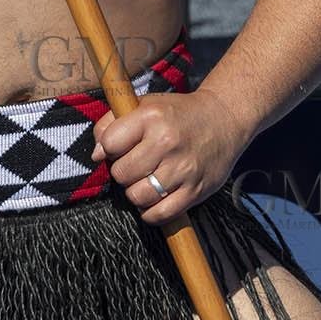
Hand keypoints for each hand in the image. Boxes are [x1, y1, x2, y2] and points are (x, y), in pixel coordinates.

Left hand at [90, 90, 245, 224]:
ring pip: (137, 196)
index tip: (121, 147)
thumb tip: (96, 154)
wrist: (224, 119)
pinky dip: (150, 212)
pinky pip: (160, 214)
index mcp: (152, 116)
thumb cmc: (178, 114)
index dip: (110, 148)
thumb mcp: (145, 105)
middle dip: (123, 172)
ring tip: (145, 181)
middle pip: (121, 173)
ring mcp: (182, 169)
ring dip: (135, 193)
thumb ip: (112, 123)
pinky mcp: (195, 190)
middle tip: (136, 165)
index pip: (109, 143)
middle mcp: (167, 142)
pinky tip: (154, 199)